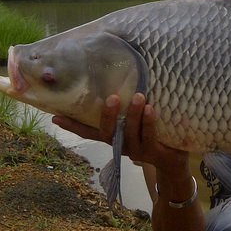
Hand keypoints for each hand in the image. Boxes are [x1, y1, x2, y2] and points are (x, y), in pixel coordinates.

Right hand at [52, 94, 188, 174]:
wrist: (175, 159)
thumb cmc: (154, 131)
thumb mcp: (139, 117)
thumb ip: (130, 102)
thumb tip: (126, 72)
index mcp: (114, 136)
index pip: (89, 132)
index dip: (72, 125)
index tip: (55, 116)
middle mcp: (121, 145)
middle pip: (107, 133)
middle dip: (108, 115)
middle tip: (112, 97)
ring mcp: (136, 150)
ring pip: (129, 133)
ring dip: (134, 114)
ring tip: (139, 96)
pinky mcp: (153, 153)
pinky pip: (149, 137)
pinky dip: (149, 123)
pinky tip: (151, 110)